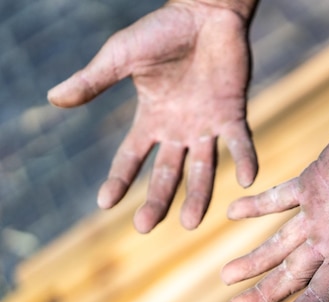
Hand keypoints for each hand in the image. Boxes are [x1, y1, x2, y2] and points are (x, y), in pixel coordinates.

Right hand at [47, 1, 256, 231]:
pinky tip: (246, 179)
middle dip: (157, 199)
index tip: (105, 203)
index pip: (131, 157)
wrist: (204, 13)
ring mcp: (207, 124)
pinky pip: (240, 142)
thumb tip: (53, 99)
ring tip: (190, 223)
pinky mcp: (232, 113)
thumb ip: (94, 80)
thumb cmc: (162, 31)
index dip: (119, 180)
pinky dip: (244, 159)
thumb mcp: (122, 56)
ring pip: (203, 167)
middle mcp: (179, 129)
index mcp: (151, 119)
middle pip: (167, 173)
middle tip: (146, 226)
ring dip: (198, 194)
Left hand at [221, 100, 328, 301]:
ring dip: (256, 259)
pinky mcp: (314, 181)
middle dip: (263, 294)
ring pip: (281, 243)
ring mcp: (321, 210)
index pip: (318, 296)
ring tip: (226, 275)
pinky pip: (279, 199)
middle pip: (293, 276)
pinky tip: (233, 212)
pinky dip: (257, 206)